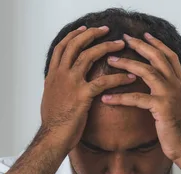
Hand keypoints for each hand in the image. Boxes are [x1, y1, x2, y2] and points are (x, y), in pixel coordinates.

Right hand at [40, 26, 136, 150]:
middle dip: (92, 34)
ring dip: (107, 48)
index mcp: (53, 75)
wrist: (52, 137)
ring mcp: (71, 83)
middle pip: (76, 45)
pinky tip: (130, 77)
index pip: (62, 47)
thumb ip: (56, 85)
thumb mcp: (50, 98)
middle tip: (106, 30)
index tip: (85, 29)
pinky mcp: (82, 95)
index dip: (74, 35)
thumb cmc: (53, 122)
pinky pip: (103, 81)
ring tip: (121, 45)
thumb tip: (59, 81)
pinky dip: (118, 78)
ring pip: (89, 56)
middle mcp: (60, 74)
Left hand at [100, 33, 180, 160]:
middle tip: (124, 39)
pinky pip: (137, 98)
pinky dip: (120, 97)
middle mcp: (176, 85)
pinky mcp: (162, 108)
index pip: (169, 57)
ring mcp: (170, 95)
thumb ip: (171, 93)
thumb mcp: (177, 106)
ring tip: (110, 61)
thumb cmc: (179, 130)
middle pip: (157, 57)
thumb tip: (163, 88)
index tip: (144, 35)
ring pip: (147, 71)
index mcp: (179, 84)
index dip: (157, 44)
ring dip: (126, 64)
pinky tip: (106, 98)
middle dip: (140, 45)